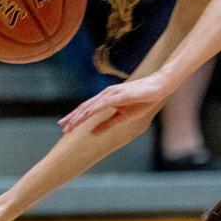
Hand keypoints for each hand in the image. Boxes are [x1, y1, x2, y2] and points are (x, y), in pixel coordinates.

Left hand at [58, 73, 173, 134]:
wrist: (158, 88)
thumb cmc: (143, 101)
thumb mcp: (123, 116)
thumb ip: (108, 124)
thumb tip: (93, 132)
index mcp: (106, 99)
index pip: (87, 109)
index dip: (75, 117)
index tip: (66, 127)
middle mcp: (105, 94)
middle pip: (85, 107)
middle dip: (72, 117)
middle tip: (62, 127)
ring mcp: (111, 93)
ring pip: (91, 106)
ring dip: (79, 116)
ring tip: (70, 125)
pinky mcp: (119, 95)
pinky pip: (102, 104)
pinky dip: (92, 110)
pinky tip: (85, 117)